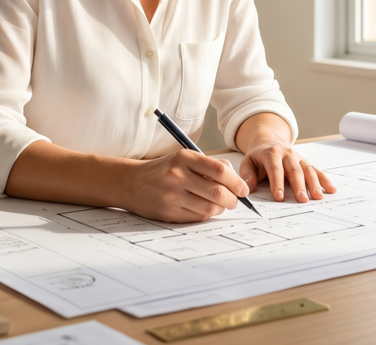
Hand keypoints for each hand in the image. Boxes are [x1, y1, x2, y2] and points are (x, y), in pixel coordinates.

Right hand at [124, 149, 248, 222]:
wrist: (131, 183)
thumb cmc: (163, 170)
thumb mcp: (184, 158)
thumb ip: (210, 165)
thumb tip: (235, 178)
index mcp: (184, 158)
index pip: (219, 171)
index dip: (236, 182)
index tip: (243, 189)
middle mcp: (177, 176)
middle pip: (217, 192)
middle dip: (232, 200)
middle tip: (235, 201)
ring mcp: (172, 196)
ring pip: (209, 208)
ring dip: (220, 209)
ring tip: (219, 205)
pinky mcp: (168, 212)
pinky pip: (197, 217)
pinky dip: (207, 215)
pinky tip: (204, 209)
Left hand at [239, 141, 336, 202]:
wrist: (269, 142)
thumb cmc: (258, 157)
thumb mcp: (248, 162)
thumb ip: (247, 175)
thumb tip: (247, 188)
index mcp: (271, 154)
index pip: (275, 169)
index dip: (277, 183)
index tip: (279, 197)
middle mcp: (287, 154)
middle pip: (294, 170)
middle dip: (298, 186)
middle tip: (302, 200)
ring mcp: (298, 158)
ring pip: (307, 170)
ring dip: (314, 183)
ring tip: (317, 197)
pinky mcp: (305, 162)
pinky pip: (316, 170)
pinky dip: (324, 180)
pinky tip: (331, 189)